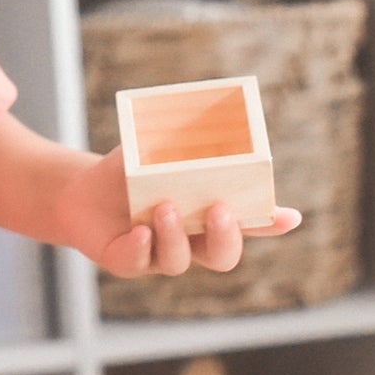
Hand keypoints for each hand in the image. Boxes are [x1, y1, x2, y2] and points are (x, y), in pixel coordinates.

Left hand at [56, 146, 301, 278]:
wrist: (84, 191)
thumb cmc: (132, 171)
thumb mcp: (157, 150)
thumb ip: (184, 140)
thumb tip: (209, 112)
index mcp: (207, 216)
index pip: (248, 223)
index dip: (269, 223)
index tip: (290, 216)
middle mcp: (189, 241)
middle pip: (222, 256)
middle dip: (226, 237)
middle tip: (219, 209)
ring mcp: (158, 255)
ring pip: (179, 261)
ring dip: (176, 235)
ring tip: (165, 206)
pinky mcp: (125, 260)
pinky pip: (137, 263)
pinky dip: (141, 248)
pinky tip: (140, 231)